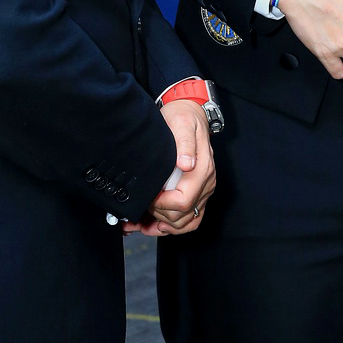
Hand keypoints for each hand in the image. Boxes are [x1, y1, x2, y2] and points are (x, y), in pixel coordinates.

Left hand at [124, 99, 215, 236]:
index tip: (147, 198)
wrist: (190, 114)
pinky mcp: (197, 192)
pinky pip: (189, 218)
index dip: (162, 205)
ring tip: (140, 225)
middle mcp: (206, 183)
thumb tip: (186, 164)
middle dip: (158, 217)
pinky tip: (152, 225)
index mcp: (202, 170)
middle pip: (184, 216)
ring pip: (187, 222)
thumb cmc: (184, 118)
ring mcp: (203, 190)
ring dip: (163, 227)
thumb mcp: (181, 124)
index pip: (184, 201)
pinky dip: (171, 226)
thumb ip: (184, 143)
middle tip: (137, 210)